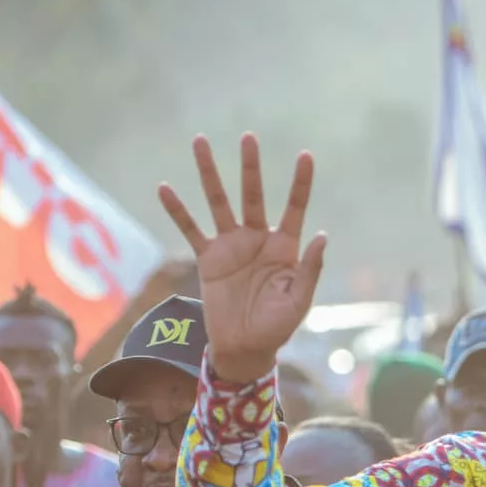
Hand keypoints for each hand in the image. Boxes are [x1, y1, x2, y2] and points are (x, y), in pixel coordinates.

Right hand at [157, 134, 325, 383]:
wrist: (245, 348)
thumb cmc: (277, 327)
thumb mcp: (299, 301)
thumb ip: (309, 269)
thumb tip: (321, 235)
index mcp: (284, 247)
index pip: (294, 207)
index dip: (300, 183)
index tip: (305, 155)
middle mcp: (257, 239)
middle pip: (252, 195)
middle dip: (250, 167)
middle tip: (248, 137)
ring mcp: (231, 246)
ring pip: (218, 202)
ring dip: (210, 173)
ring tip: (200, 141)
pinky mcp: (208, 259)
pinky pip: (190, 229)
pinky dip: (177, 210)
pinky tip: (164, 188)